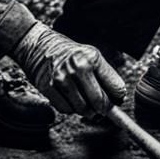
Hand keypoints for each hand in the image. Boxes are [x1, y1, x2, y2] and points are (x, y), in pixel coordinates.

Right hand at [11, 22, 125, 116]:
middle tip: (102, 108)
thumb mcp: (92, 57)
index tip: (115, 100)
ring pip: (83, 109)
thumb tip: (117, 103)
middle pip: (99, 102)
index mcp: (93, 58)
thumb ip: (106, 77)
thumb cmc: (72, 55)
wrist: (41, 47)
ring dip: (87, 111)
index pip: (116, 89)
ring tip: (86, 103)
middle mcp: (78, 68)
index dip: (118, 98)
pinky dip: (71, 109)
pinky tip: (71, 99)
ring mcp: (62, 78)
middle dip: (103, 109)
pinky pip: (66, 110)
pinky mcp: (48, 87)